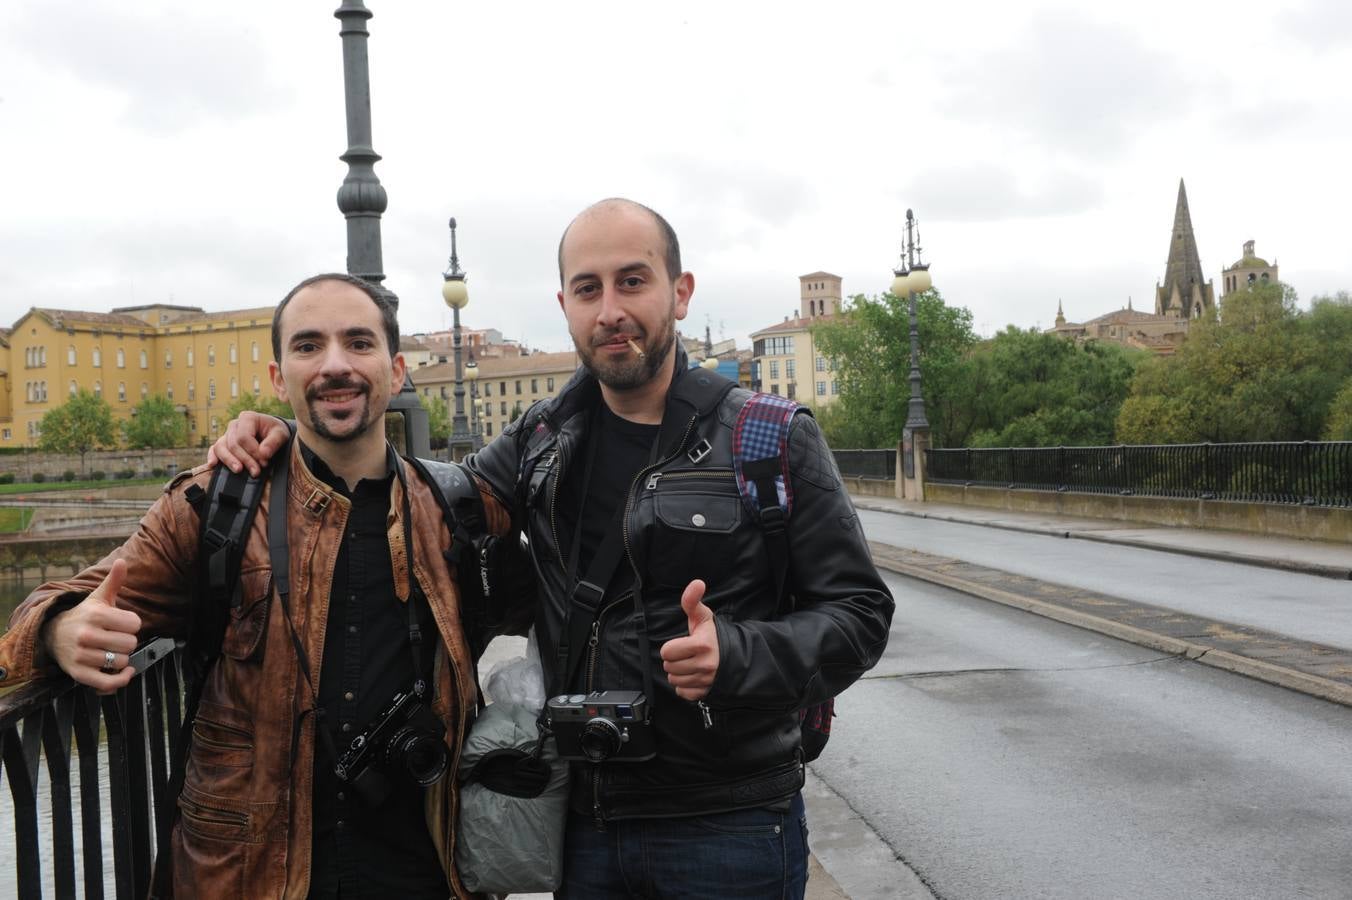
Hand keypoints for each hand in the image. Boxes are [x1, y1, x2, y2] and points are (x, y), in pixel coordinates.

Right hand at [41, 559, 142, 693]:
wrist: (53, 633)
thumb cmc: (85, 615)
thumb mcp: (98, 597)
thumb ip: (114, 581)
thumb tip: (122, 561)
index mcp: (95, 615)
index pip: (135, 624)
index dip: (133, 624)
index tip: (123, 623)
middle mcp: (86, 635)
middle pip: (130, 644)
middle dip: (128, 641)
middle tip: (116, 638)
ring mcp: (81, 656)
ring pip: (121, 661)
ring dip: (121, 658)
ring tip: (111, 650)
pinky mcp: (78, 674)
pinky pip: (107, 683)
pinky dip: (121, 680)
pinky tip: (125, 671)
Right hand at [207, 412, 289, 476]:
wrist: (272, 433)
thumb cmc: (276, 432)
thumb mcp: (281, 434)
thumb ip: (274, 442)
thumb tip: (263, 453)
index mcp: (248, 418)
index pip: (244, 437)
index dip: (253, 451)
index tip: (264, 462)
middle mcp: (234, 425)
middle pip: (233, 444)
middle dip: (245, 459)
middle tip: (256, 471)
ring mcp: (227, 434)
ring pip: (221, 447)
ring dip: (229, 460)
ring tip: (239, 470)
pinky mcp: (224, 444)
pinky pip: (214, 449)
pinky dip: (212, 457)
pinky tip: (213, 465)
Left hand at [659, 579, 718, 701]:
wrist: (736, 656)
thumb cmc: (715, 636)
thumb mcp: (703, 617)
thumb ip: (692, 601)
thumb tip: (697, 583)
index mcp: (702, 645)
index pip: (667, 652)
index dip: (671, 647)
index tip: (682, 644)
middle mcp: (706, 665)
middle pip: (669, 667)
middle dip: (674, 660)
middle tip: (686, 654)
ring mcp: (707, 680)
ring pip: (674, 680)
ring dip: (679, 673)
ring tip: (690, 664)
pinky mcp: (707, 692)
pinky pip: (683, 693)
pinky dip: (685, 686)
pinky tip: (693, 676)